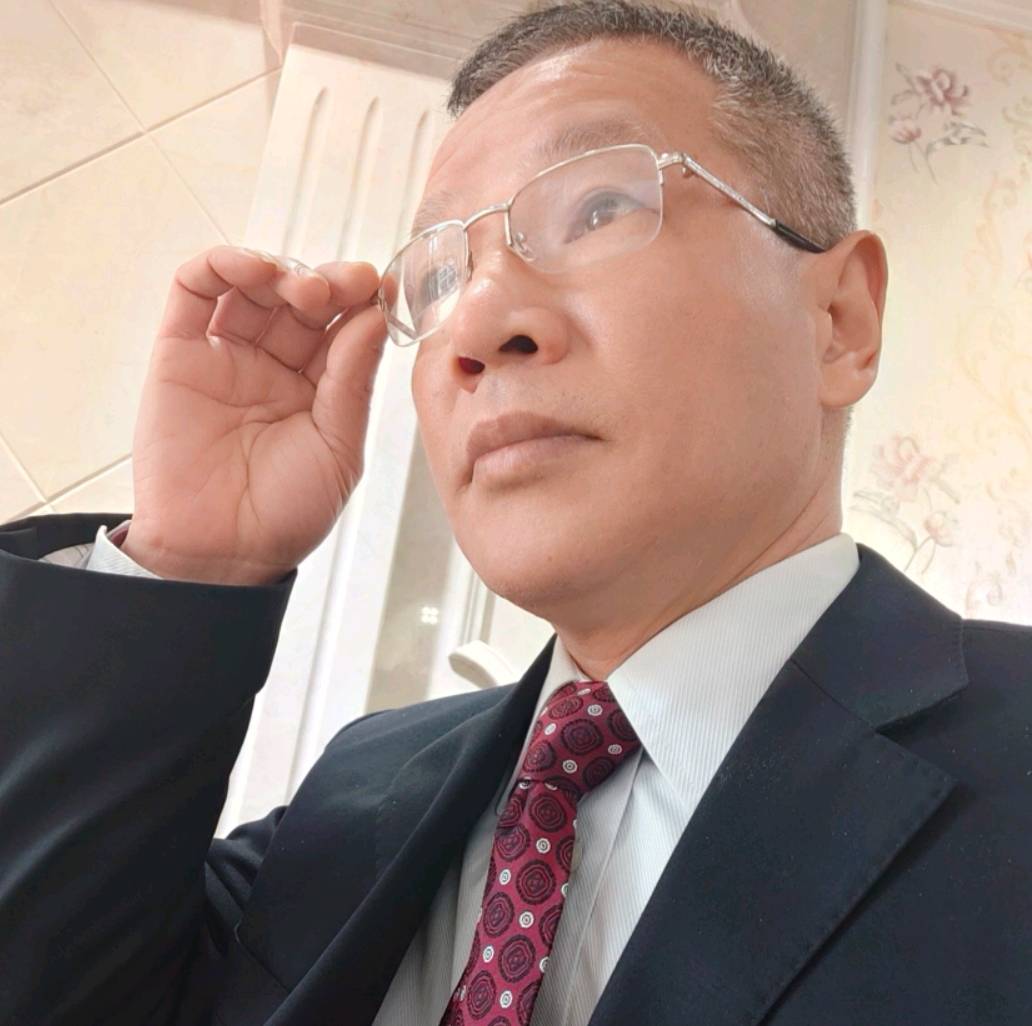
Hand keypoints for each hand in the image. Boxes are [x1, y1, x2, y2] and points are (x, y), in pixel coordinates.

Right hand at [123, 245, 396, 584]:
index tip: (382, 287)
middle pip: (299, 300)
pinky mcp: (179, 356)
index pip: (342, 326)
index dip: (360, 300)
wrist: (221, 554)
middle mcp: (275, 366)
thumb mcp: (339, 448)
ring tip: (303, 289)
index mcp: (320, 388)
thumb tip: (371, 316)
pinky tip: (248, 268)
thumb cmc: (286, 513)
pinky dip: (217, 266)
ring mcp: (226, 357)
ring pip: (250, 287)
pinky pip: (191, 294)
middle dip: (326, 283)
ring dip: (278, 270)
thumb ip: (352, 381)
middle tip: (345, 285)